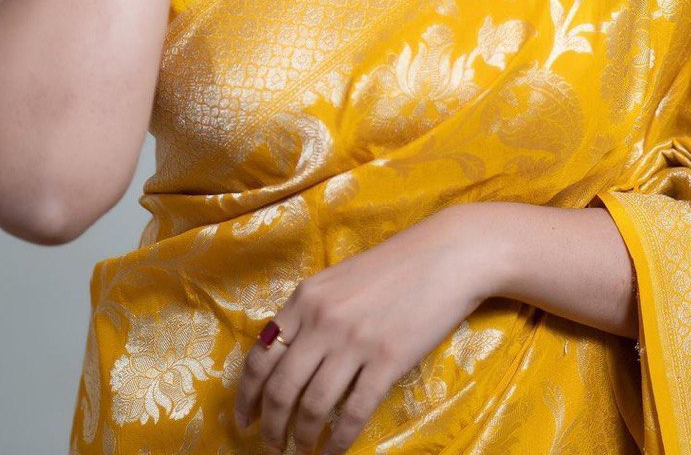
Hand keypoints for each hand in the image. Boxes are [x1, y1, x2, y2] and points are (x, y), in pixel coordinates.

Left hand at [233, 207, 488, 454]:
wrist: (446, 255)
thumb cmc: (395, 263)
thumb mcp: (339, 278)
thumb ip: (312, 312)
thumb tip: (288, 354)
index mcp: (306, 298)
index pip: (261, 355)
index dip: (247, 395)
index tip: (244, 419)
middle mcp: (322, 321)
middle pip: (281, 387)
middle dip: (271, 425)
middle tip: (271, 444)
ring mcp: (354, 342)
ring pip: (313, 405)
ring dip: (302, 437)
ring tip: (300, 452)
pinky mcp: (386, 362)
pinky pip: (353, 413)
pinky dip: (338, 440)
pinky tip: (332, 452)